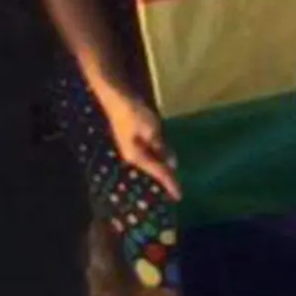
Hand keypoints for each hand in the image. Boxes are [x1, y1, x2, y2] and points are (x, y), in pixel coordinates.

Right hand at [96, 82, 178, 200]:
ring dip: (161, 172)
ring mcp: (131, 150)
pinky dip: (158, 160)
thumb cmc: (134, 113)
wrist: (116, 99)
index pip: (159, 173)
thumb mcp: (152, 130)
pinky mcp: (133, 143)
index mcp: (137, 156)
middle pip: (153, 172)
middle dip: (164, 181)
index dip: (170, 184)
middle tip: (176, 193)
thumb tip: (171, 164)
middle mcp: (133, 157)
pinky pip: (149, 156)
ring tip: (172, 182)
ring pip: (151, 165)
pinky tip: (164, 161)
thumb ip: (162, 147)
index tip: (179, 196)